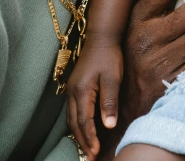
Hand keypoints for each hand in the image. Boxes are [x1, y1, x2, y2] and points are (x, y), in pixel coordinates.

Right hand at [66, 33, 123, 159]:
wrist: (101, 36)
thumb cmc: (109, 56)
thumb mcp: (112, 78)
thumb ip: (109, 101)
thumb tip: (109, 125)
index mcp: (82, 91)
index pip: (84, 122)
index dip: (90, 139)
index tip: (96, 154)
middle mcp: (72, 92)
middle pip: (75, 124)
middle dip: (82, 142)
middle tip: (90, 158)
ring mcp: (71, 89)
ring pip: (71, 119)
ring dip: (78, 135)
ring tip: (87, 150)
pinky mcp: (74, 87)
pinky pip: (72, 111)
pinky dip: (77, 124)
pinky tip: (83, 130)